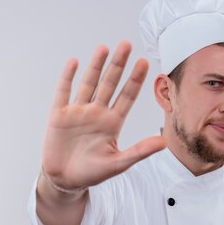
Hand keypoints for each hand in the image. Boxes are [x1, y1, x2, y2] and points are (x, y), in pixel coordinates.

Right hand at [41, 41, 165, 190]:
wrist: (65, 180)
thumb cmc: (92, 173)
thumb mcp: (119, 163)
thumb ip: (140, 151)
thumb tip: (164, 142)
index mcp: (112, 123)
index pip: (127, 96)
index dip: (135, 80)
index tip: (144, 62)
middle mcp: (97, 113)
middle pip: (110, 83)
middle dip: (118, 65)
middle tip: (126, 44)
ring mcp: (78, 112)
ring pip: (89, 84)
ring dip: (96, 66)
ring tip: (104, 48)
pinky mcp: (59, 115)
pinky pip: (64, 93)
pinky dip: (68, 78)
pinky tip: (75, 62)